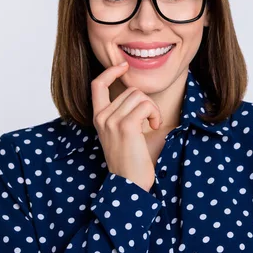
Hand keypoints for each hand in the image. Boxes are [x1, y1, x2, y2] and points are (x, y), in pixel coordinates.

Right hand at [91, 62, 162, 191]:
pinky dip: (155, 114)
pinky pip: (146, 105)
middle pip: (130, 91)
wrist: (129, 185)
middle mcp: (102, 117)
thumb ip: (124, 114)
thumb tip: (138, 94)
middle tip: (150, 121)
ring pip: (139, 96)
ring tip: (151, 126)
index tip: (123, 66)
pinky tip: (154, 127)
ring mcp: (111, 121)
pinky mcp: (125, 126)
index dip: (110, 71)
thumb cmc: (131, 162)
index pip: (97, 85)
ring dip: (152, 109)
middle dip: (146, 103)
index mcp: (98, 118)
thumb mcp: (121, 134)